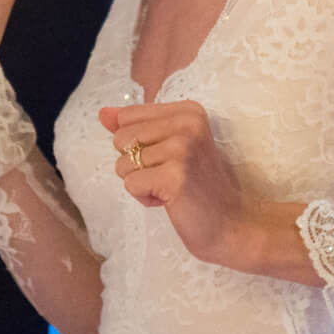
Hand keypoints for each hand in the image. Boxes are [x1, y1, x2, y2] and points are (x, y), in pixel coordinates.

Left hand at [101, 101, 254, 269]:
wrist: (230, 222)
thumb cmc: (197, 185)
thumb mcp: (169, 146)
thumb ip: (135, 126)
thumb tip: (103, 113)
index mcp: (188, 110)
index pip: (127, 116)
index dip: (137, 144)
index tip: (167, 158)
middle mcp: (187, 123)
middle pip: (121, 139)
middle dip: (134, 165)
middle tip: (168, 176)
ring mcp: (182, 148)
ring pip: (123, 164)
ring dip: (140, 183)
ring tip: (170, 188)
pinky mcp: (174, 176)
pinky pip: (130, 184)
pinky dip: (144, 198)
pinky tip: (170, 200)